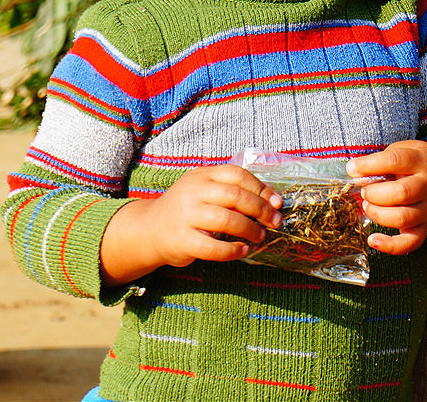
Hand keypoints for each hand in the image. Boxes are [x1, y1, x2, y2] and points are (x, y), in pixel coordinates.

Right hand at [100, 164, 282, 284]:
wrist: (150, 229)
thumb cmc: (188, 209)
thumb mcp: (205, 190)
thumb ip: (232, 191)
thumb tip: (271, 199)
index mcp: (202, 175)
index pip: (237, 174)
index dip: (261, 188)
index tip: (276, 202)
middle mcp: (193, 191)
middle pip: (235, 196)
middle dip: (261, 209)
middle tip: (275, 221)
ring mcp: (185, 215)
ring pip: (227, 220)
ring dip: (250, 230)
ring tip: (260, 236)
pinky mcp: (181, 240)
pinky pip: (213, 247)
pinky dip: (233, 250)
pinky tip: (243, 250)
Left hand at [348, 140, 426, 254]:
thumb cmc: (418, 166)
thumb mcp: (408, 150)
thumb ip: (384, 158)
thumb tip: (357, 174)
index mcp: (423, 161)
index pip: (395, 160)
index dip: (369, 165)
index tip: (352, 168)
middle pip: (401, 192)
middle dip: (374, 193)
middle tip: (366, 191)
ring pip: (402, 218)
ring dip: (377, 213)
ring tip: (369, 206)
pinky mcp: (426, 229)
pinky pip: (410, 243)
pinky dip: (389, 246)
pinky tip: (373, 240)